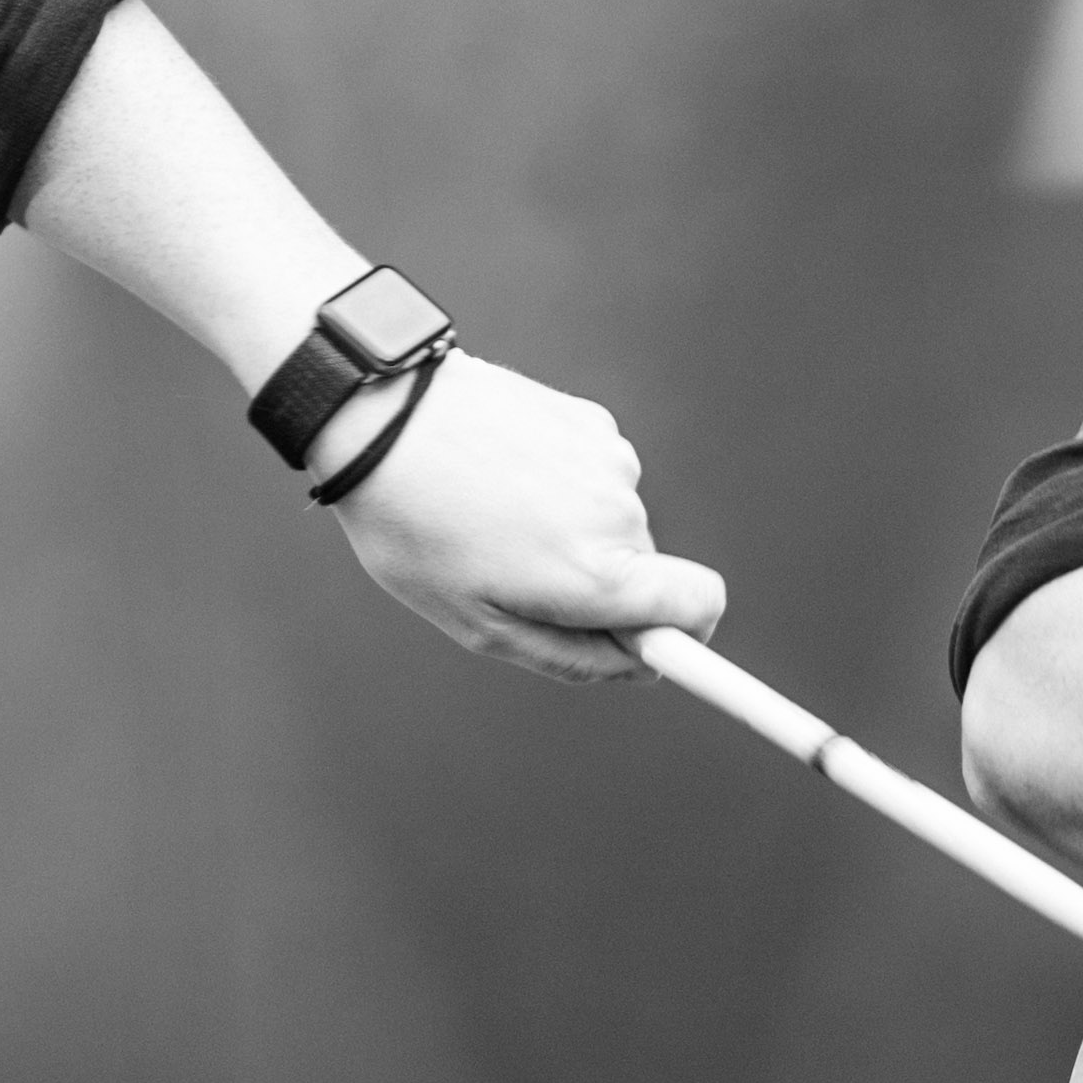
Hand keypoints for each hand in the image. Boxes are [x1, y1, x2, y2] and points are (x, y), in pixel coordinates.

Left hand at [322, 351, 729, 681]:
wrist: (381, 416)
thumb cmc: (416, 529)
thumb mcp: (478, 623)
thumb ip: (570, 657)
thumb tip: (640, 666)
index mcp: (597, 574)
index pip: (700, 605)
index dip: (691, 631)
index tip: (660, 642)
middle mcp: (620, 513)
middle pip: (645, 570)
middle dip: (596, 580)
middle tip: (513, 570)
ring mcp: (611, 459)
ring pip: (615, 521)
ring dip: (571, 527)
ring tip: (494, 511)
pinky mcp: (593, 421)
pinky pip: (597, 474)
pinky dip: (562, 482)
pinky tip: (502, 470)